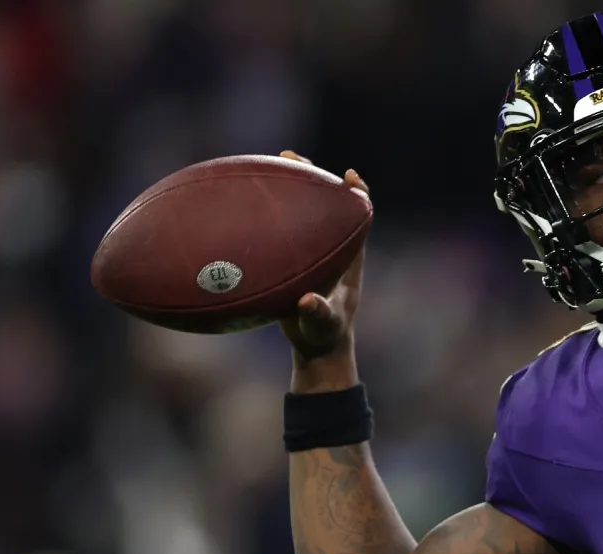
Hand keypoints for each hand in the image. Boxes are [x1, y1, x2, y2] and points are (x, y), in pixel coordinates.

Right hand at [277, 151, 368, 391]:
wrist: (314, 347)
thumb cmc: (324, 335)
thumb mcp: (322, 325)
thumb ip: (317, 313)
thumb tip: (307, 300)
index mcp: (349, 257)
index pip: (360, 216)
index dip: (357, 194)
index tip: (348, 176)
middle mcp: (332, 247)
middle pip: (327, 202)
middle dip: (314, 176)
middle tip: (293, 156)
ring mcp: (311, 250)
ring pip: (302, 210)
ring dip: (289, 186)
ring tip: (270, 163)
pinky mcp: (292, 258)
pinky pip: (280, 228)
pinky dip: (266, 213)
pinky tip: (241, 200)